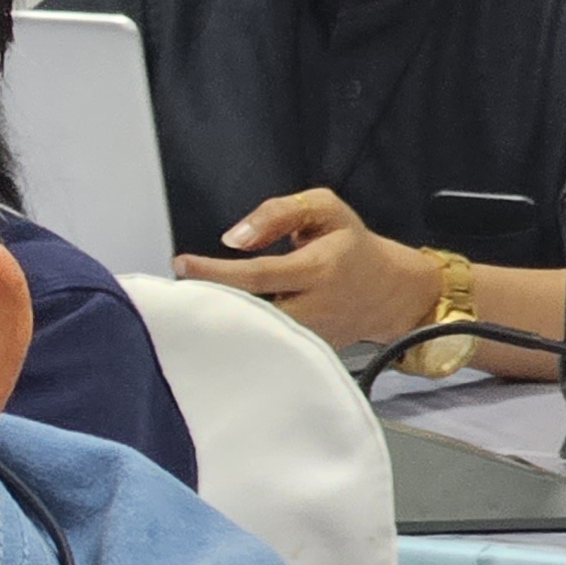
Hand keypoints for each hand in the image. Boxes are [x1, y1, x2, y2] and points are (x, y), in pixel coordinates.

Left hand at [175, 188, 444, 352]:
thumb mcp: (326, 210)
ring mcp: (307, 337)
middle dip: (207, 302)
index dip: (214, 272)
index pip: (256, 275)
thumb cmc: (350, 247)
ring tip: (193, 305)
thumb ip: (279, 213)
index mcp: (317, 270)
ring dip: (217, 321)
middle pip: (247, 312)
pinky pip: (259, 347)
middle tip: (178, 291)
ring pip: (250, 334)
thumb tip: (234, 238)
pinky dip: (234, 336)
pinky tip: (217, 324)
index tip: (181, 264)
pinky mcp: (302, 354)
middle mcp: (311, 309)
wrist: (388, 291)